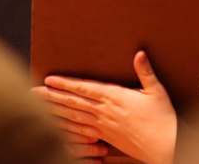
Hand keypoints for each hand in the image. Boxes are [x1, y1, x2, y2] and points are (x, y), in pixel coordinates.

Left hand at [32, 51, 176, 163]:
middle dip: (52, 96)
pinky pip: (81, 131)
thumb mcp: (156, 91)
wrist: (165, 146)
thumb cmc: (162, 119)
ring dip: (55, 110)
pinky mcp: (105, 137)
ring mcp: (103, 125)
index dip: (66, 83)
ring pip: (74, 116)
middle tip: (33, 92)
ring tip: (39, 105)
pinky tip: (57, 125)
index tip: (49, 79)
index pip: (84, 88)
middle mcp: (105, 111)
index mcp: (115, 97)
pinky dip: (67, 127)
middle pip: (73, 102)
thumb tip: (139, 53)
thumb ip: (145, 72)